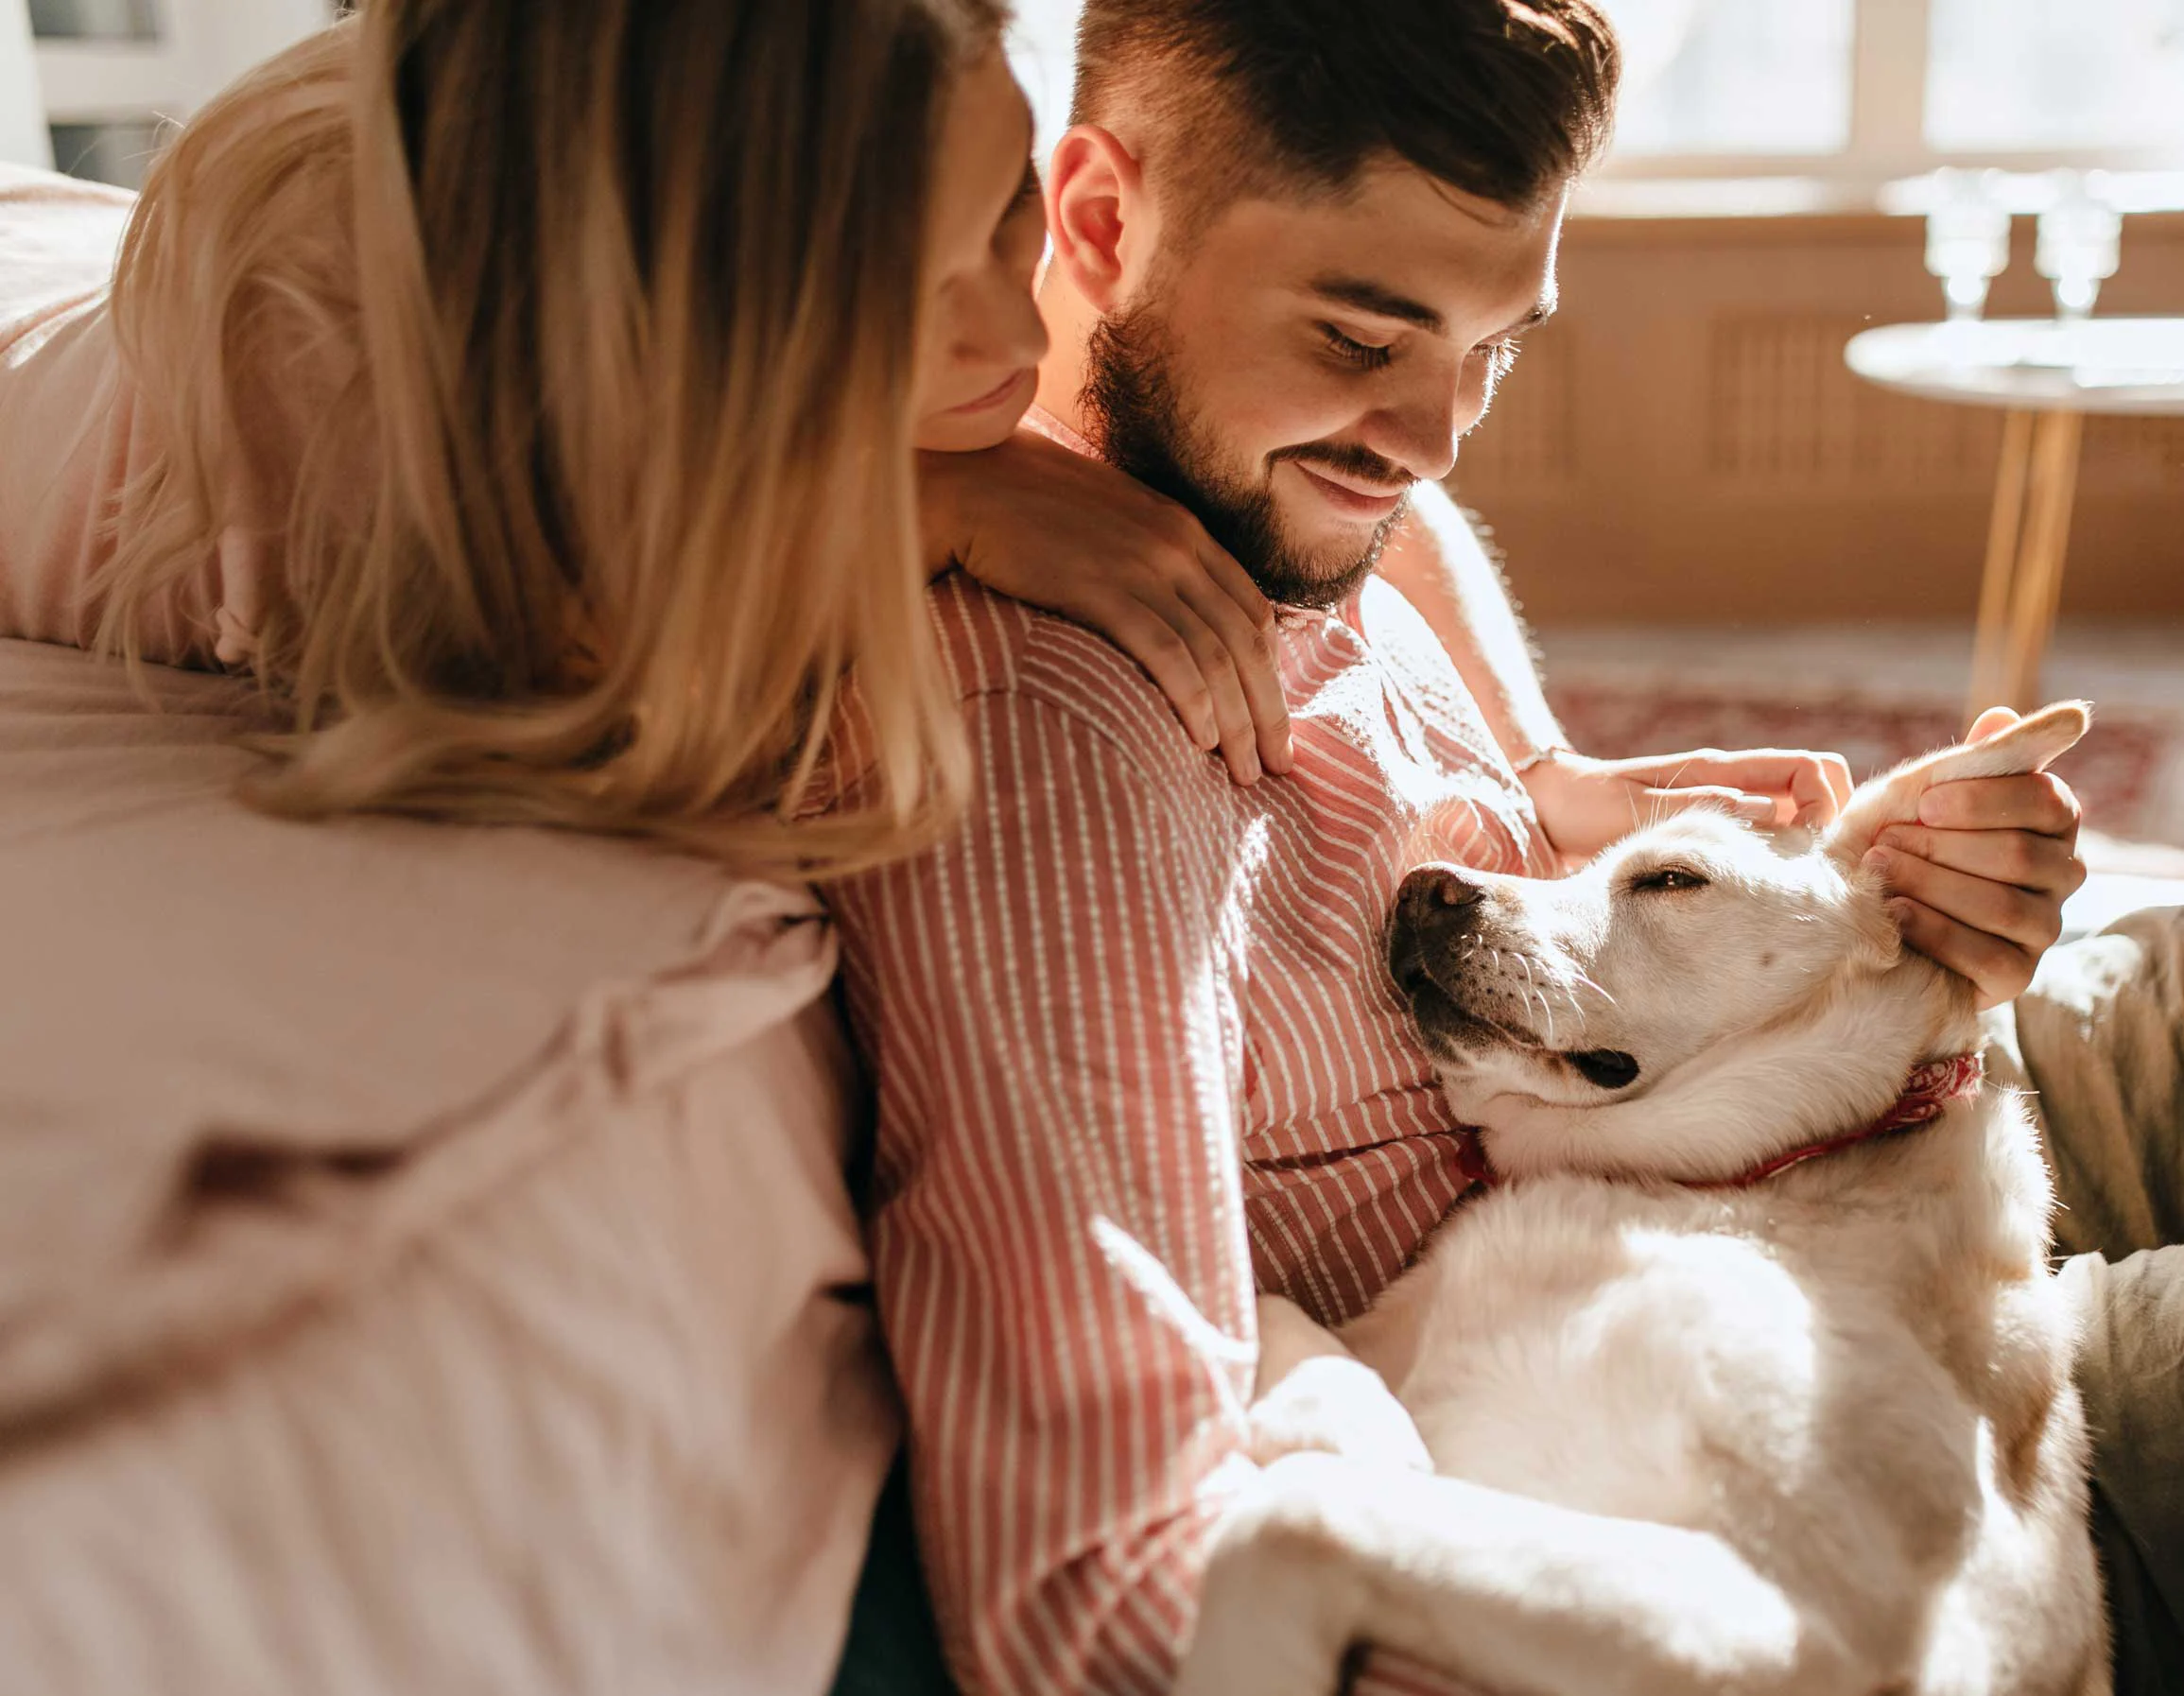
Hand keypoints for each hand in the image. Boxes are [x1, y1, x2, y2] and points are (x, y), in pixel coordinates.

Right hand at [919, 433, 1291, 785]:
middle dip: (1266, 711)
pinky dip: (1191, 699)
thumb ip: (1149, 562)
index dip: (1274, 675)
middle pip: (1244, 640)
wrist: (967, 487)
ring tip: (1243, 773)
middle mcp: (1176, 546)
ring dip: (1235, 721)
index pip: (1253, 611)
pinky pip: (1164, 652)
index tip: (1274, 725)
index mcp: (1184, 530)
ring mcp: (1141, 565)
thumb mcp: (1112, 525)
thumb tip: (1172, 619)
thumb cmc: (1029, 514)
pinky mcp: (1100, 588)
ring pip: (1213, 654)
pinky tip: (1200, 741)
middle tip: (1276, 766)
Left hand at [1523, 746, 1854, 865]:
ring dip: (1805, 842)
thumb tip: (1773, 812)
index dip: (1830, 801)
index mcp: (1721, 770)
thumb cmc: (1590, 806)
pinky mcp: (1710, 827)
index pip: (1809, 768)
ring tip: (1794, 886)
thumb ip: (1706, 807)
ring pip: (1792, 814)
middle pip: (1814, 787)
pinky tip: (1761, 890)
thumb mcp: (1645, 808)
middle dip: (1831, 822)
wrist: (1552, 807)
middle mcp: (1731, 783)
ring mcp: (1724, 804)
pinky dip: (1776, 856)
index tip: (1818, 845)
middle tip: (1817, 869)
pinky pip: (1761, 835)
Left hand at [1863, 706, 2085, 1009]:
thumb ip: (1989, 754)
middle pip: (2019, 856)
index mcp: (2052, 819)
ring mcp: (2043, 928)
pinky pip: (1989, 957)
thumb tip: (2074, 716)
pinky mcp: (2016, 975)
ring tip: (1877, 870)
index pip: (2043, 801)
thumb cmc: (1898, 835)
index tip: (1923, 801)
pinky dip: (1934, 930)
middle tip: (1883, 842)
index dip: (1982, 801)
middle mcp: (2061, 873)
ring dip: (1930, 884)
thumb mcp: (1928, 788)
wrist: (1856, 905)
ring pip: (2004, 906)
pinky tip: (1893, 914)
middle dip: (1941, 846)